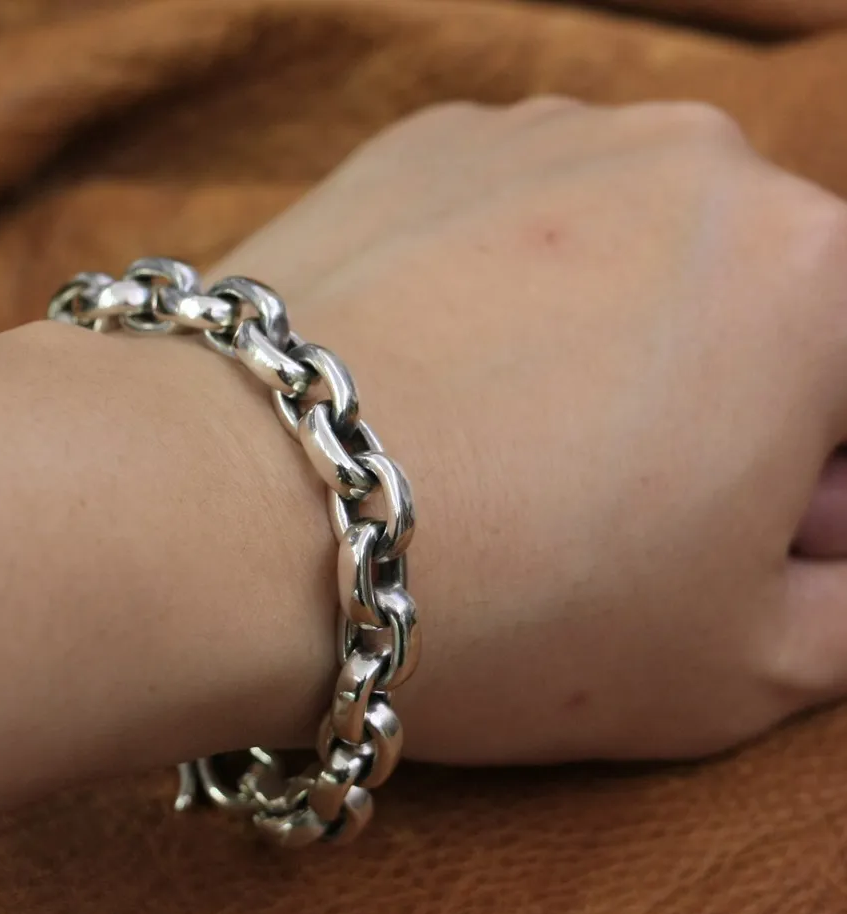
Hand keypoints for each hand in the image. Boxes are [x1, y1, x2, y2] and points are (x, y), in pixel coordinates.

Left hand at [215, 98, 846, 763]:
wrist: (236, 515)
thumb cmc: (504, 600)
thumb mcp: (740, 664)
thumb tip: (835, 549)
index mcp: (811, 273)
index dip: (810, 482)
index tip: (740, 542)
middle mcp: (690, 163)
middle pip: (751, 308)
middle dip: (720, 409)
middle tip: (612, 514)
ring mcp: (543, 139)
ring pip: (630, 259)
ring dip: (610, 347)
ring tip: (506, 456)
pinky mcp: (422, 149)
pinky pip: (513, 230)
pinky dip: (503, 300)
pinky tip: (434, 389)